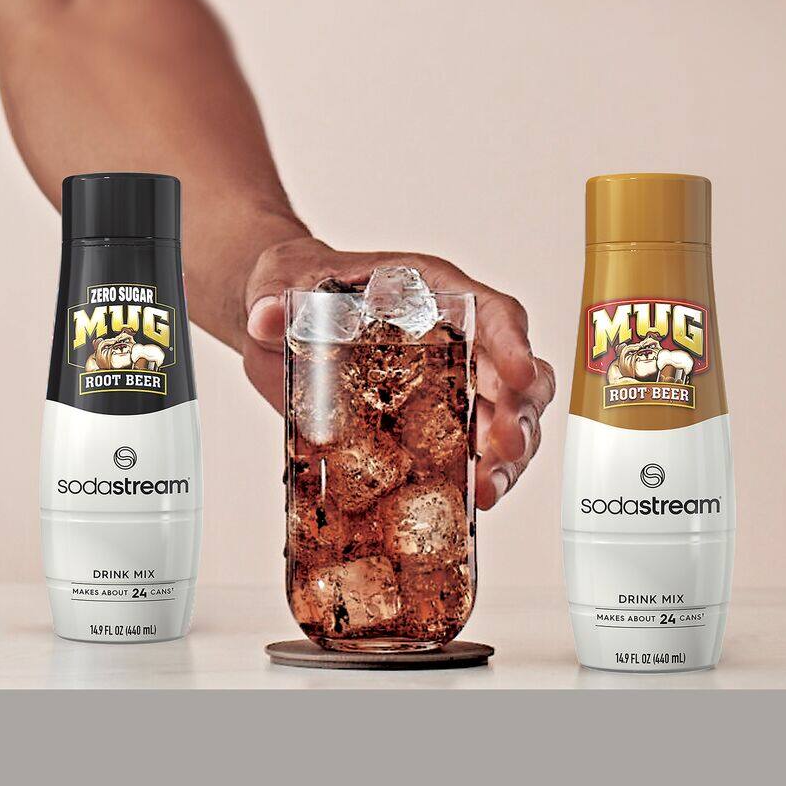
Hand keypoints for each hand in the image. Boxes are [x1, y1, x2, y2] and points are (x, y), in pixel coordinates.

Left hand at [242, 238, 554, 508]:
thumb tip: (266, 317)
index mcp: (433, 292)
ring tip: (487, 488)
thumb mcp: (282, 282)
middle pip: (514, 374)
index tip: (520, 374)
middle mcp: (453, 338)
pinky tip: (468, 503)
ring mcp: (445, 385)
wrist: (279, 319)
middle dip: (520, 412)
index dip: (513, 343)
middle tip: (507, 447)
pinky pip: (465, 454)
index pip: (492, 312)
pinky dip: (473, 478)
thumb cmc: (299, 285)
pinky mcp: (427, 426)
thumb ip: (275, 298)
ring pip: (502, 420)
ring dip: (505, 456)